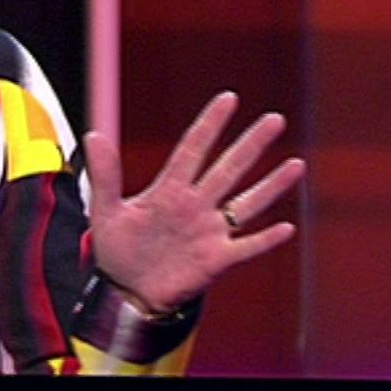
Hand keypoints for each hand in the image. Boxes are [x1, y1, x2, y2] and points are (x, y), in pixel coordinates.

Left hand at [82, 92, 305, 313]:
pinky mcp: (216, 260)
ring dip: (271, 186)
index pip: (193, 150)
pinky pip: (246, 247)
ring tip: (296, 165)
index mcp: (169, 190)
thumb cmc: (118, 249)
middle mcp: (195, 206)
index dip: (210, 125)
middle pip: (228, 170)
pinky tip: (286, 228)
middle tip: (274, 119)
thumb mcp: (106, 211)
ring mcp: (209, 232)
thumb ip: (105, 175)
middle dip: (251, 145)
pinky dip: (265, 240)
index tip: (229, 99)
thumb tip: (93, 133)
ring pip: (246, 204)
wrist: (127, 291)